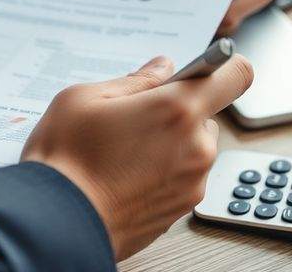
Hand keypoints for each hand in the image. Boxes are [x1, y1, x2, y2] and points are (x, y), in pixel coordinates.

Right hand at [21, 55, 252, 260]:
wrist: (56, 223)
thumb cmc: (65, 159)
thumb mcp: (84, 98)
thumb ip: (133, 81)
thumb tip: (160, 70)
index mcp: (177, 110)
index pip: (235, 74)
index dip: (221, 68)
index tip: (199, 71)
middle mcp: (196, 148)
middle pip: (205, 115)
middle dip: (176, 113)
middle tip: (134, 119)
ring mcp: (192, 183)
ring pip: (193, 150)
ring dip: (169, 146)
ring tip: (123, 153)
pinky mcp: (180, 211)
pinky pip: (181, 179)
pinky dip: (161, 174)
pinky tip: (124, 176)